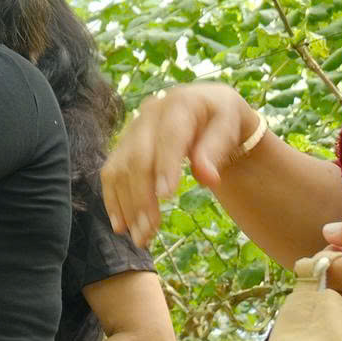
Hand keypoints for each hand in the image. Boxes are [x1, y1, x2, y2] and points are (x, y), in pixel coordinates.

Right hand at [100, 83, 261, 245]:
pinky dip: (113, 199)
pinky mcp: (124, 145)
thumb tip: (207, 178)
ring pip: (122, 169)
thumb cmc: (222, 119)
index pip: (170, 136)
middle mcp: (149, 113)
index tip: (166, 196)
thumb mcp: (230, 127)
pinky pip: (111, 173)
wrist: (206, 108)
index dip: (165, 165)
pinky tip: (120, 224)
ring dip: (128, 206)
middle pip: (139, 157)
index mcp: (180, 103)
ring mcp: (133, 129)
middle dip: (142, 196)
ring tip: (140, 238)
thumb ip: (216, 149)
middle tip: (150, 231)